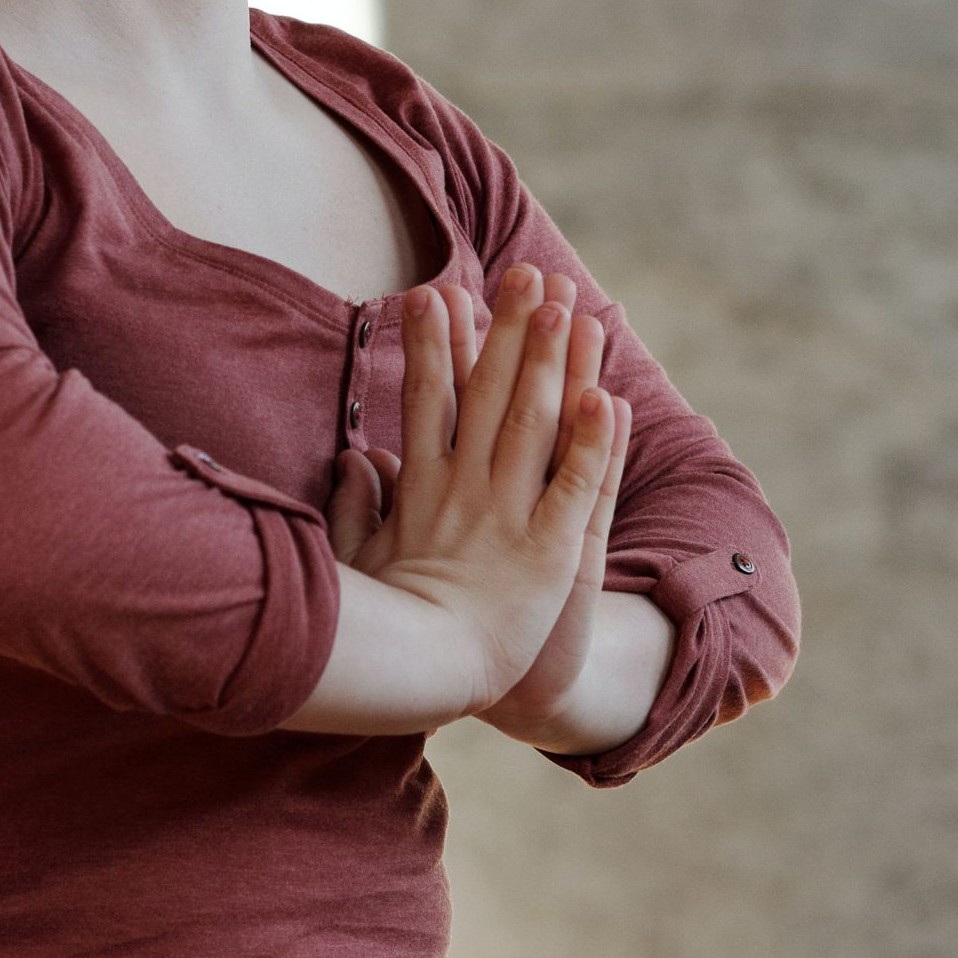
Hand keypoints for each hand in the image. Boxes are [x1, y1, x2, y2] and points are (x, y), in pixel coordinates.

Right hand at [321, 262, 618, 717]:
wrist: (421, 681)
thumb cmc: (383, 628)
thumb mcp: (354, 559)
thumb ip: (352, 504)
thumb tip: (352, 456)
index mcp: (420, 489)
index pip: (428, 399)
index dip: (433, 343)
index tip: (437, 293)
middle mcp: (465, 490)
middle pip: (490, 393)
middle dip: (510, 330)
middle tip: (529, 275)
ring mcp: (509, 517)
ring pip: (535, 423)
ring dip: (552, 362)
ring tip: (568, 307)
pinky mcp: (551, 551)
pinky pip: (576, 486)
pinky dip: (591, 443)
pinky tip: (606, 399)